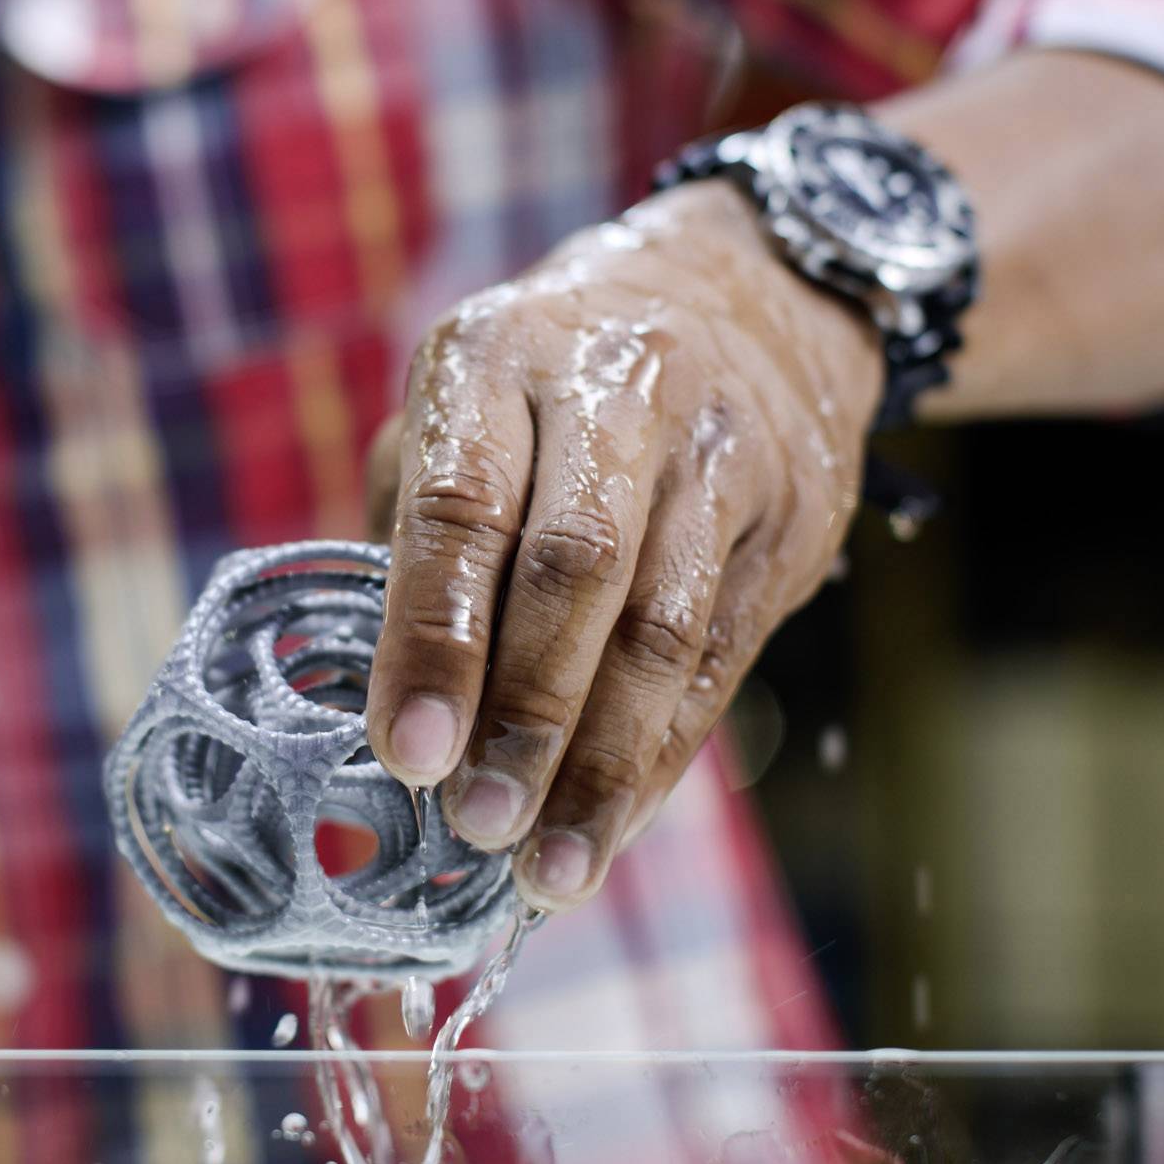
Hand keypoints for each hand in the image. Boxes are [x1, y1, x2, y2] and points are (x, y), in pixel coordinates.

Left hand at [362, 180, 882, 911]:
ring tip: (548, 868)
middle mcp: (617, 390)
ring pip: (663, 627)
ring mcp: (718, 453)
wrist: (753, 295)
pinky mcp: (787, 518)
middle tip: (477, 825)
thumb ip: (413, 532)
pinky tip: (611, 826)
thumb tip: (377, 707)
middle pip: (575, 568)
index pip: (462, 502)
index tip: (404, 753)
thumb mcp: (464, 406)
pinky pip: (720, 658)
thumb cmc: (552, 383)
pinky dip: (661, 756)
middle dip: (522, 713)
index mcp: (499, 355)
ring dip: (600, 762)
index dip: (433, 636)